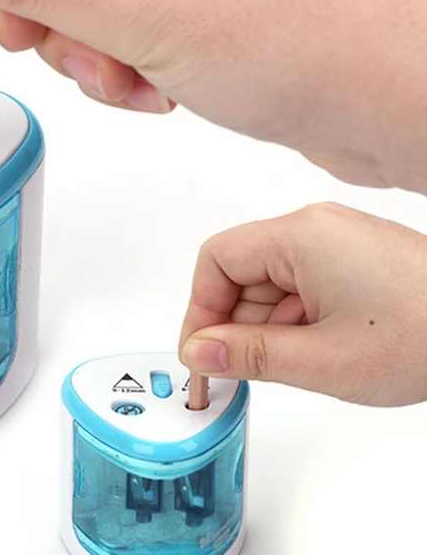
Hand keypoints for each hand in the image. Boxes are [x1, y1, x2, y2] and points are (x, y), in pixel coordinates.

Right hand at [177, 203, 426, 406]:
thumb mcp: (323, 360)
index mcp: (300, 236)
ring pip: (271, 281)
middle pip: (242, 271)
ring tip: (297, 365)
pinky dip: (295, 319)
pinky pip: (300, 283)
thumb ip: (249, 355)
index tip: (202, 354)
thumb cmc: (426, 335)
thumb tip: (198, 352)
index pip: (217, 259)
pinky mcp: (352, 257)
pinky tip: (316, 350)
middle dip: (236, 324)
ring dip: (268, 326)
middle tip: (239, 374)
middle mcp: (314, 228)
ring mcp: (336, 241)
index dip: (200, 309)